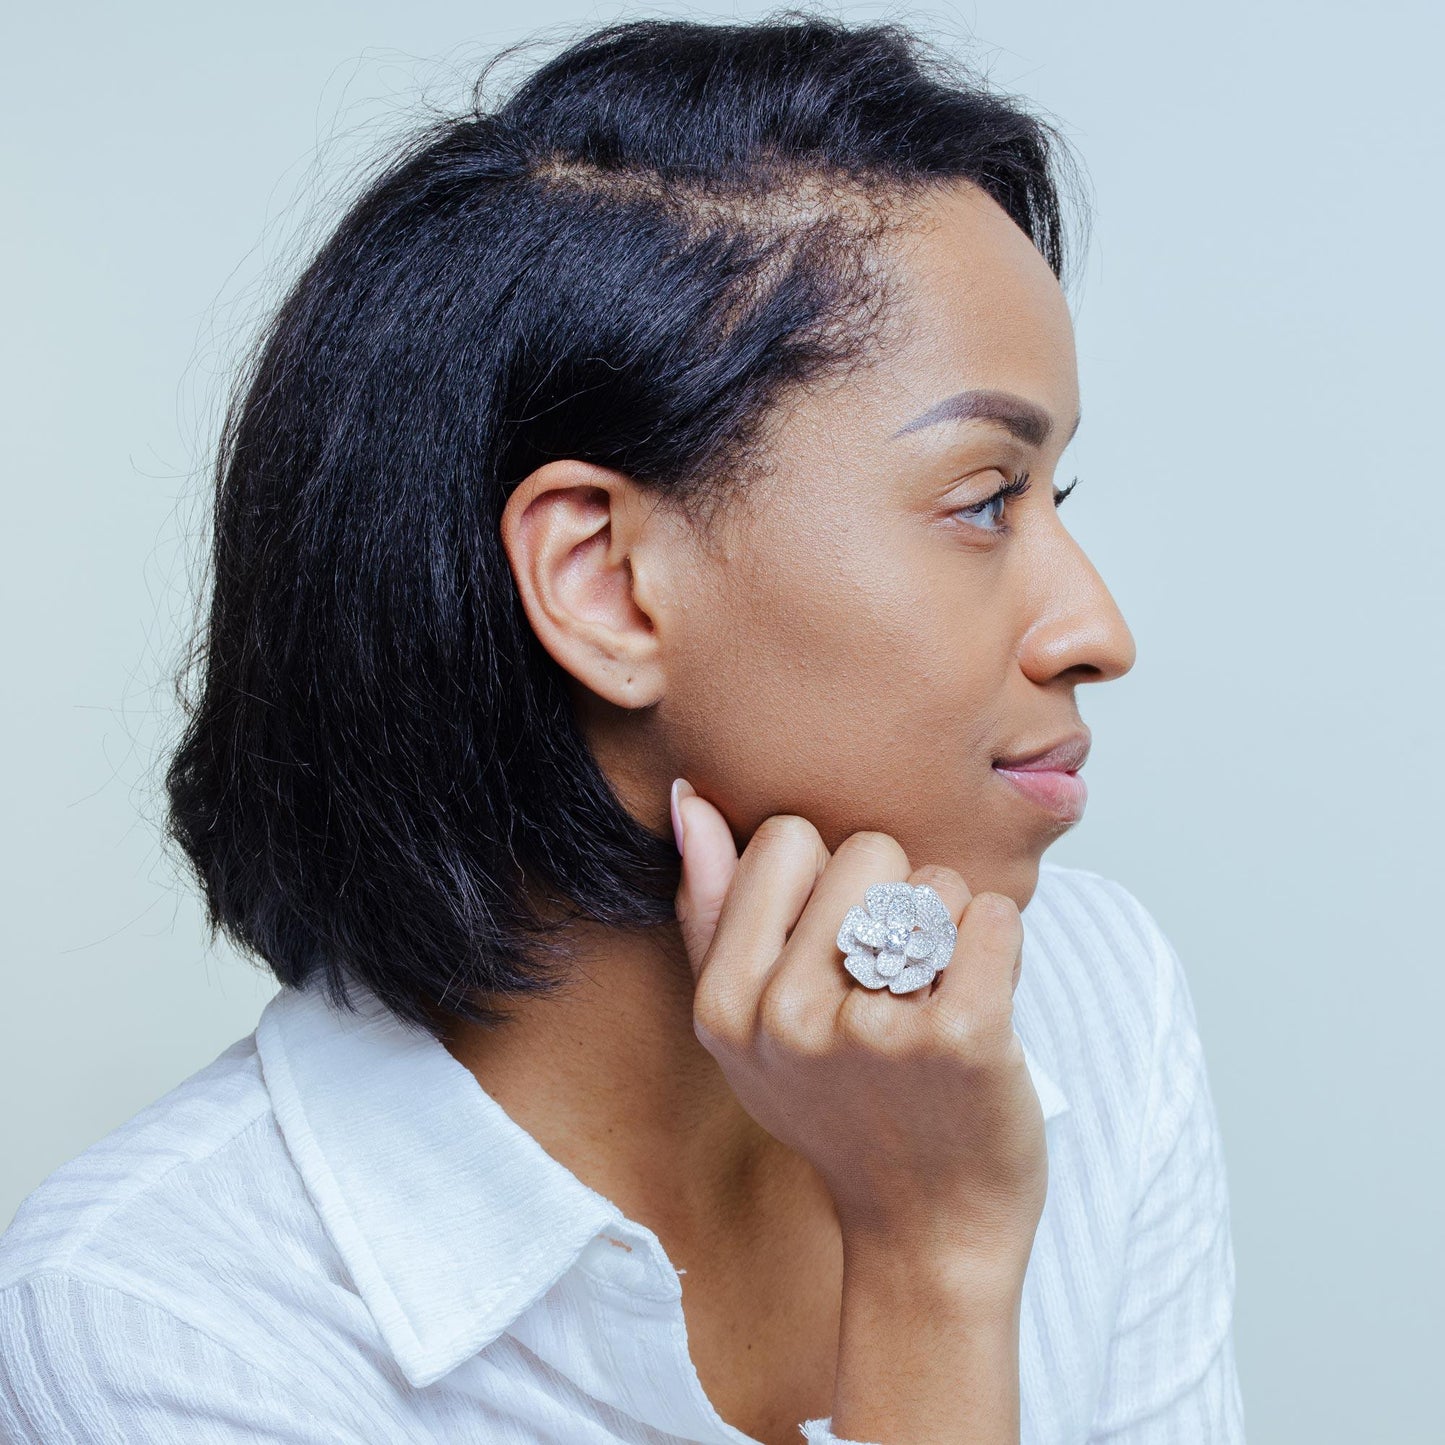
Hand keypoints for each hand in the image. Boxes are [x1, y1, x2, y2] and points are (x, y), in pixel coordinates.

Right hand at [672, 780, 1047, 1276]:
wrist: (929, 1228)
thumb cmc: (840, 1109)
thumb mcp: (745, 1027)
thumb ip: (709, 908)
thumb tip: (689, 800)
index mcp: (726, 1005)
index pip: (785, 840)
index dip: (824, 883)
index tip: (832, 953)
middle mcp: (787, 1019)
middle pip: (866, 848)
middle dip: (892, 899)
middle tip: (891, 987)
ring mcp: (874, 1031)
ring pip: (935, 881)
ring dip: (948, 930)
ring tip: (932, 1004)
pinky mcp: (964, 1040)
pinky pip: (993, 915)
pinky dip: (999, 946)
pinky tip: (981, 1003)